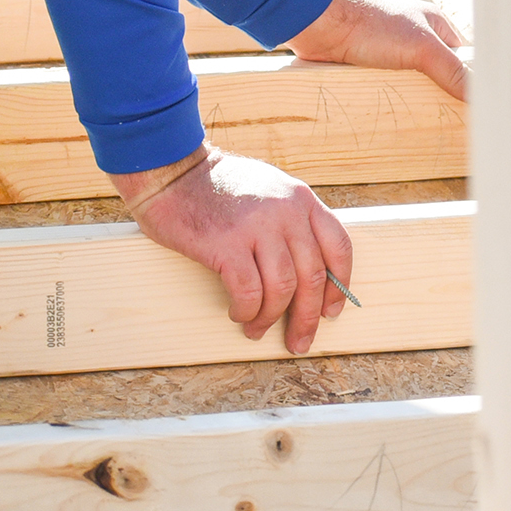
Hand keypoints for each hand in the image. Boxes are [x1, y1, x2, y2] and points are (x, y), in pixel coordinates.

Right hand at [111, 145, 351, 354]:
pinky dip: (247, 311)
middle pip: (313, 275)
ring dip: (271, 318)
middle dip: (308, 316)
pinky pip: (248, 291)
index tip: (330, 311)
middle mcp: (287, 212)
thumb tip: (307, 268)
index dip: (339, 285)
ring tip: (257, 330)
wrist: (172, 169)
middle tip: (300, 340)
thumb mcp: (270, 189)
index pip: (339, 247)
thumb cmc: (217, 185)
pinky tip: (238, 314)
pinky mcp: (226, 243)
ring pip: (283, 288)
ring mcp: (258, 227)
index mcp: (302, 199)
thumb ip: (292, 220)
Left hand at [287, 0, 466, 100]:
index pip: (462, 56)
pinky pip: (388, 86)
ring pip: (412, 82)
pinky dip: (390, 96)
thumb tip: (478, 95)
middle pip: (437, 72)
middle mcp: (414, 36)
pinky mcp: (369, 65)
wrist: (321, 24)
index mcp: (434, 24)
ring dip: (412, 96)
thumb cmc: (371, 23)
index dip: (468, 78)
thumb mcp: (421, 47)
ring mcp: (390, 51)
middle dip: (438, 91)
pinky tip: (393, 109)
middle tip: (444, 114)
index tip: (472, 103)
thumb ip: (452, 70)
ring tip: (418, 116)